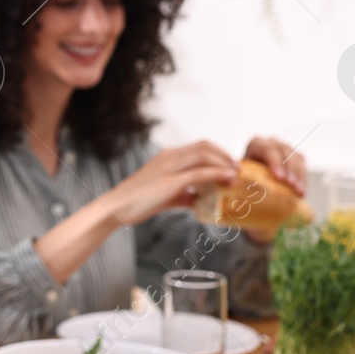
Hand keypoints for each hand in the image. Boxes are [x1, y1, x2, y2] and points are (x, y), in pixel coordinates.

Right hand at [102, 141, 235, 225]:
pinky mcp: (171, 181)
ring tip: (236, 173)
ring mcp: (170, 167)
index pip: (198, 147)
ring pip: (204, 155)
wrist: (116, 207)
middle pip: (204, 146)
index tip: (229, 164)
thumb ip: (183, 195)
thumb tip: (199, 201)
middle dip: (224, 154)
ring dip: (224, 162)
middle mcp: (169, 157)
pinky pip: (199, 173)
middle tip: (238, 166)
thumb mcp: (165, 196)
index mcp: (167, 157)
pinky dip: (217, 174)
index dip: (217, 153)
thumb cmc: (137, 202)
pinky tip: (228, 179)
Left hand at [243, 136, 306, 194]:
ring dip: (299, 175)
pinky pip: (302, 165)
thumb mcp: (240, 175)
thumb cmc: (242, 177)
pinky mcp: (294, 156)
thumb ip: (242, 177)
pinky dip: (303, 178)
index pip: (268, 150)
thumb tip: (245, 185)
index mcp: (256, 144)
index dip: (275, 163)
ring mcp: (284, 147)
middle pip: (284, 152)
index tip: (279, 178)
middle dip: (289, 170)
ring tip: (299, 191)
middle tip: (291, 185)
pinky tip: (302, 191)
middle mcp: (272, 142)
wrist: (249, 177)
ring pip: (296, 158)